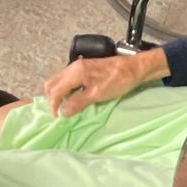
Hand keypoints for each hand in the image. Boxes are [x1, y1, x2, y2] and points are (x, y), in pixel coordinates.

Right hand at [43, 48, 167, 118]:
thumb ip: (78, 102)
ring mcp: (78, 67)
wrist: (134, 68)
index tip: (59, 119)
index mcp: (75, 72)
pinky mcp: (84, 69)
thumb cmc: (118, 81)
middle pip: (52, 84)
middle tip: (61, 114)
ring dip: (59, 95)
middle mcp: (73, 67)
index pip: (55, 90)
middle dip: (53, 100)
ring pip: (59, 82)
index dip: (54, 106)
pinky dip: (66, 91)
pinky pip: (67, 80)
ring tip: (66, 108)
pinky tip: (74, 99)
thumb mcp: (98, 94)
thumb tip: (62, 112)